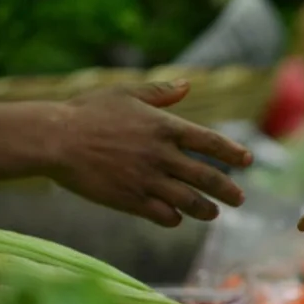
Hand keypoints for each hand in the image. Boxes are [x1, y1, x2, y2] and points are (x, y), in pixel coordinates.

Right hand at [50, 80, 251, 226]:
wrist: (55, 139)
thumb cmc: (89, 112)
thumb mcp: (126, 93)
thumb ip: (160, 92)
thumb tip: (188, 85)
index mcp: (165, 127)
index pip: (211, 143)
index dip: (233, 153)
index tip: (247, 161)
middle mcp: (163, 155)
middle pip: (209, 177)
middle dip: (229, 191)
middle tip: (240, 199)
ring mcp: (148, 180)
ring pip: (191, 202)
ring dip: (207, 210)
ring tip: (213, 213)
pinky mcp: (131, 200)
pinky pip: (163, 215)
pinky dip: (175, 218)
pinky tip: (177, 218)